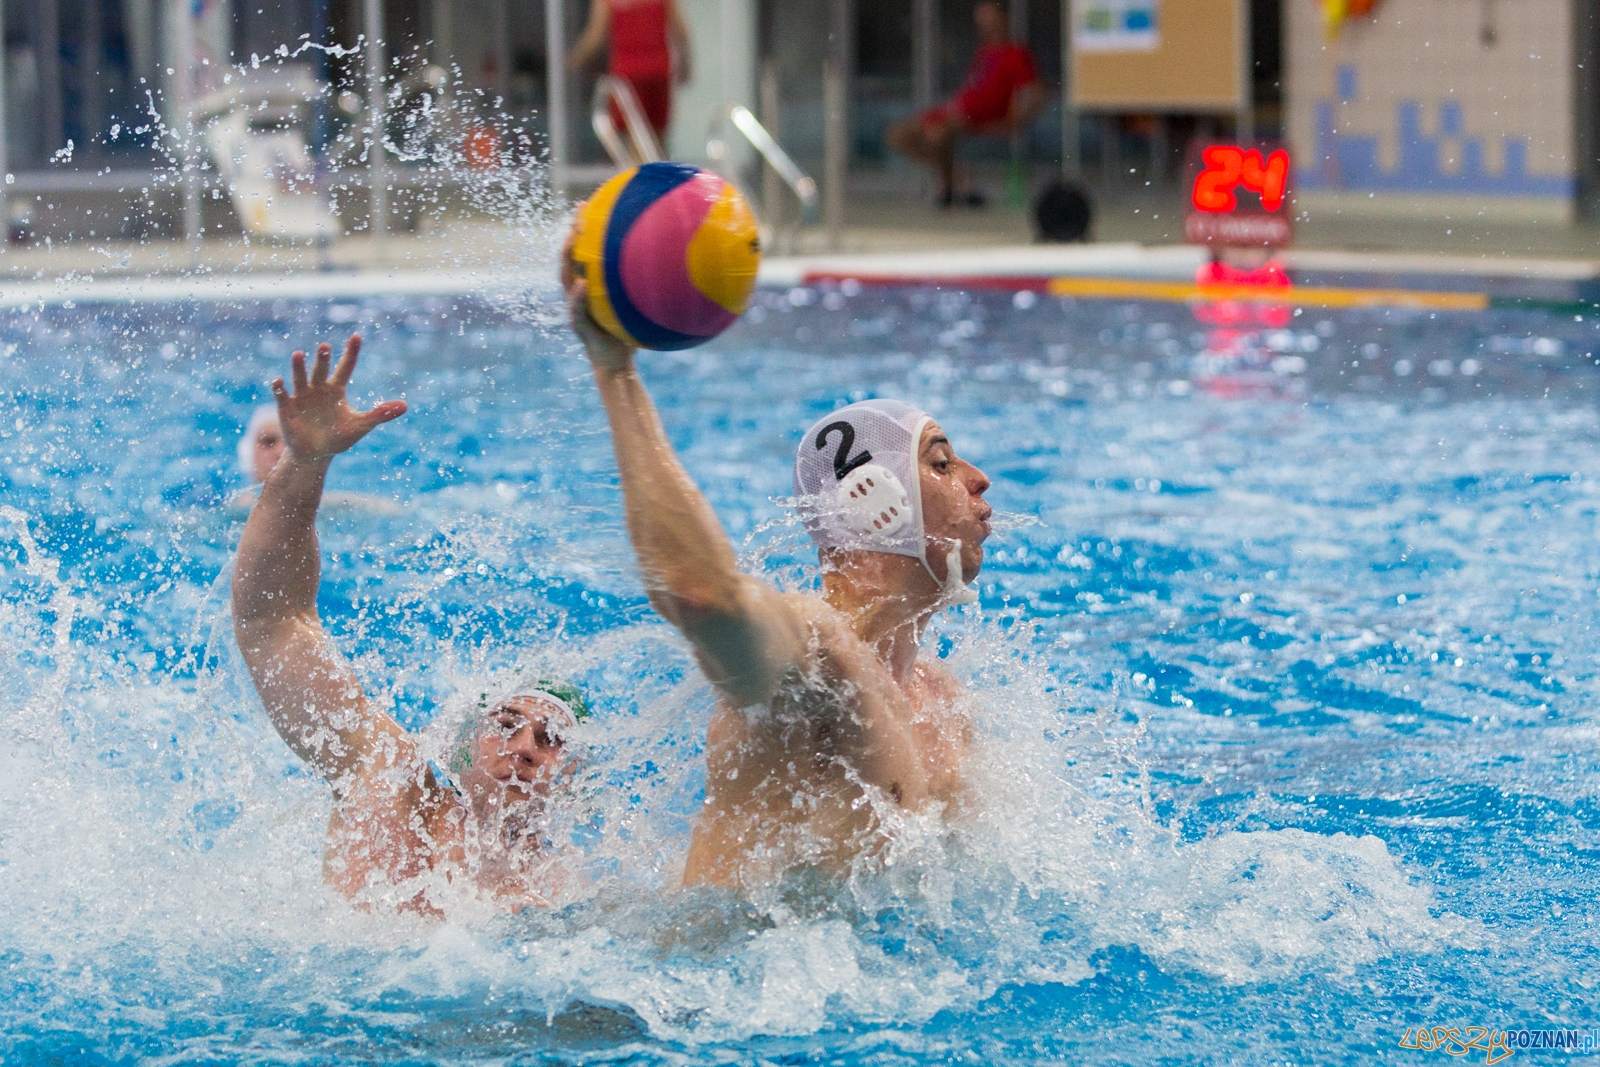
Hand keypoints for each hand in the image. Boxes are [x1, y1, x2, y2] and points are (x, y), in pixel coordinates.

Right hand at [270, 335, 406, 463]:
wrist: (315, 454)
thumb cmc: (338, 437)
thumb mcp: (360, 425)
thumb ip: (380, 414)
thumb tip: (406, 406)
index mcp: (336, 390)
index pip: (345, 366)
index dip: (351, 352)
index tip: (357, 336)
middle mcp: (318, 388)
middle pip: (321, 370)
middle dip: (322, 359)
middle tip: (325, 346)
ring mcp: (301, 396)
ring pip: (300, 377)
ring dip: (299, 367)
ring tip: (298, 354)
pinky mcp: (286, 408)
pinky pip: (282, 396)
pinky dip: (279, 389)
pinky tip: (279, 381)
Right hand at [561, 215, 635, 372]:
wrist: (618, 364)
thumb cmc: (632, 332)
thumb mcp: (642, 305)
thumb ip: (650, 286)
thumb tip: (681, 263)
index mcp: (592, 284)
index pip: (585, 250)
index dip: (585, 227)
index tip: (591, 202)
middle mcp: (579, 292)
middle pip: (571, 256)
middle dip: (573, 232)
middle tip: (580, 211)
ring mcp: (575, 307)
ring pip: (566, 278)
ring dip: (567, 257)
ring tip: (572, 240)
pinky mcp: (578, 326)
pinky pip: (576, 309)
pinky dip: (578, 296)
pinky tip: (582, 284)